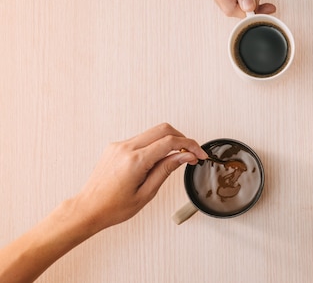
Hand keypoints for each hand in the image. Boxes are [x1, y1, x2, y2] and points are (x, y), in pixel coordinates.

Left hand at [74, 123, 207, 231]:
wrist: (87, 209)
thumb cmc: (113, 207)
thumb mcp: (146, 193)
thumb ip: (166, 170)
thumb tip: (184, 157)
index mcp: (135, 161)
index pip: (170, 142)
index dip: (190, 146)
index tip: (199, 154)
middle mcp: (126, 148)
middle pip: (163, 129)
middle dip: (182, 139)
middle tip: (191, 154)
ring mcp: (119, 145)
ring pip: (152, 132)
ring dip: (169, 141)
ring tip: (176, 159)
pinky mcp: (116, 147)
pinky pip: (142, 139)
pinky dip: (155, 144)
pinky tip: (159, 159)